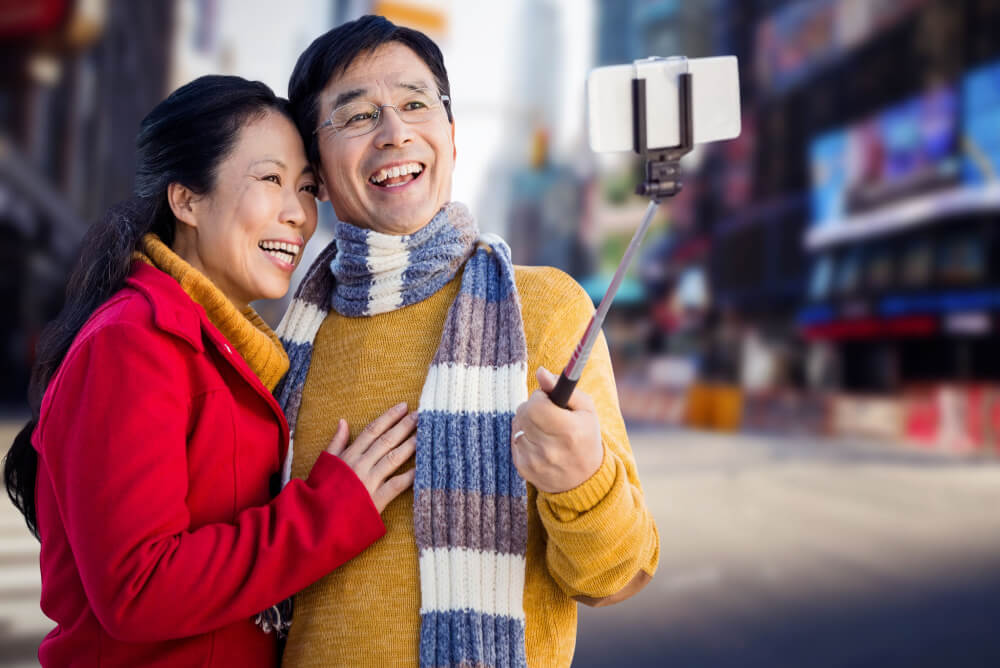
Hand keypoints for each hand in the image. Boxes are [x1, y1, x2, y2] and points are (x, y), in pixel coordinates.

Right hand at [324, 402, 416, 512]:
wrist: (316, 522)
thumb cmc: (320, 492)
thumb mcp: (325, 463)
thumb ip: (336, 442)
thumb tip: (343, 421)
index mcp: (349, 456)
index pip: (372, 431)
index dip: (389, 417)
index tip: (403, 407)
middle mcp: (360, 465)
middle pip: (386, 441)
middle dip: (405, 426)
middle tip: (422, 415)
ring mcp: (369, 482)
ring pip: (394, 458)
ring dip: (411, 444)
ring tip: (426, 434)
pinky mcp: (376, 500)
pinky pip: (397, 485)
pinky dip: (411, 475)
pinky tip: (424, 466)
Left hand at [511, 367, 603, 493]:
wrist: (584, 480)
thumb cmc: (586, 437)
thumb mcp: (586, 410)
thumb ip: (562, 387)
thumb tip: (540, 372)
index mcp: (568, 432)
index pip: (536, 405)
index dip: (539, 398)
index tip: (548, 401)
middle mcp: (550, 449)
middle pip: (523, 414)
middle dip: (531, 407)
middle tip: (545, 413)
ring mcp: (535, 461)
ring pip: (516, 426)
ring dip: (527, 422)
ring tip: (544, 429)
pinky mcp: (523, 468)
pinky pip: (513, 440)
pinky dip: (523, 437)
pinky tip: (539, 444)